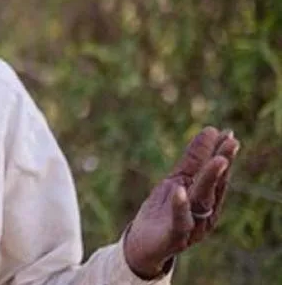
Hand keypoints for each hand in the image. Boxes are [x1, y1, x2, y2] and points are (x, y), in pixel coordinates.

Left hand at [123, 127, 240, 277]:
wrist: (143, 242)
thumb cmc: (163, 210)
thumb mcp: (177, 180)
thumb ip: (193, 160)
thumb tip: (211, 130)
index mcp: (207, 200)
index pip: (218, 175)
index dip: (223, 155)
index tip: (228, 133)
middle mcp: (204, 214)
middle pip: (214, 186)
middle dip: (222, 164)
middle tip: (231, 143)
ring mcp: (192, 226)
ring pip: (202, 201)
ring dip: (210, 180)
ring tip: (217, 160)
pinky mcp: (175, 236)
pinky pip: (179, 221)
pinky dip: (179, 205)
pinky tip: (179, 189)